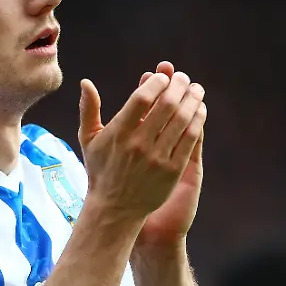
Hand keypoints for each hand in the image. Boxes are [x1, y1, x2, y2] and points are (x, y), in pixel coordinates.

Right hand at [77, 63, 204, 223]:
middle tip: (184, 78)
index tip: (163, 76)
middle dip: (179, 86)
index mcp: (118, 133)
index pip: (141, 98)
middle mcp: (138, 144)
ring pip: (182, 120)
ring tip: (196, 90)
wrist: (115, 209)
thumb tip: (85, 82)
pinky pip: (190, 139)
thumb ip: (88, 109)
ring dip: (192, 100)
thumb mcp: (88, 139)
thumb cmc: (101, 169)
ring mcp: (157, 158)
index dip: (156, 82)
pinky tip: (200, 110)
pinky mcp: (172, 171)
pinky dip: (197, 121)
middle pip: (166, 105)